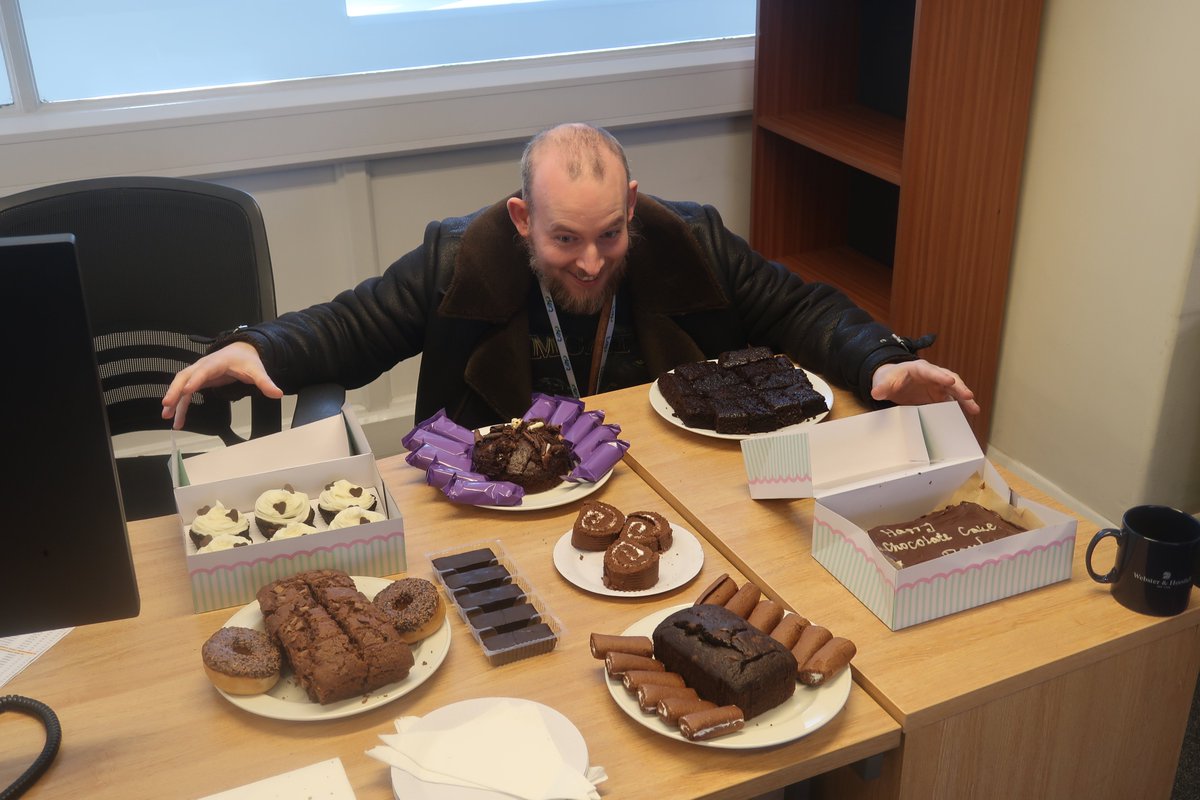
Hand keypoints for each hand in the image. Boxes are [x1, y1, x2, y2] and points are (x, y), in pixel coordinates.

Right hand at [161, 342, 282, 429]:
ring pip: (181, 385)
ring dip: (173, 400)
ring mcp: (198, 373)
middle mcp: (203, 366)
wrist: (241, 351)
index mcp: (217, 362)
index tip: (186, 391)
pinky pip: (185, 394)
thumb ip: (265, 382)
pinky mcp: (198, 381)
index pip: (204, 371)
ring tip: (166, 416)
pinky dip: (180, 405)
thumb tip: (277, 393)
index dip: (195, 380)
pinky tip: (177, 419)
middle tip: (167, 404)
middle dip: (175, 390)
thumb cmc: (246, 360)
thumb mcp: (257, 370)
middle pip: (185, 376)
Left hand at [870, 359, 979, 415]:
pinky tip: (967, 415)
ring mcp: (938, 386)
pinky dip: (959, 407)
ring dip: (964, 399)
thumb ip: (882, 387)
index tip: (950, 381)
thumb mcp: (884, 382)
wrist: (892, 383)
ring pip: (954, 391)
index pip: (932, 371)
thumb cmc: (890, 379)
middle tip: (969, 396)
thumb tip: (876, 393)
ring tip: (974, 409)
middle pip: (949, 379)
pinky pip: (951, 401)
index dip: (941, 376)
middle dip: (959, 387)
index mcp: (920, 368)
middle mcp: (933, 376)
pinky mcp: (939, 396)